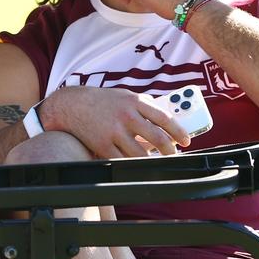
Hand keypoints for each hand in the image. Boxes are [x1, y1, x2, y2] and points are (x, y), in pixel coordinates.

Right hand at [43, 86, 190, 157]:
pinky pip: (122, 160)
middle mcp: (125, 116)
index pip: (164, 118)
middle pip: (156, 138)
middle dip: (169, 150)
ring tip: (156, 161)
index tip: (186, 140)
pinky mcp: (103, 145)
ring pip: (140, 154)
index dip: (178, 132)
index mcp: (134, 102)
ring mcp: (114, 132)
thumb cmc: (102, 100)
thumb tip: (167, 117)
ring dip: (151, 160)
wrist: (71, 105)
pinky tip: (136, 163)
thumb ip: (144, 105)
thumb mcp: (125, 95)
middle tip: (173, 154)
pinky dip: (132, 164)